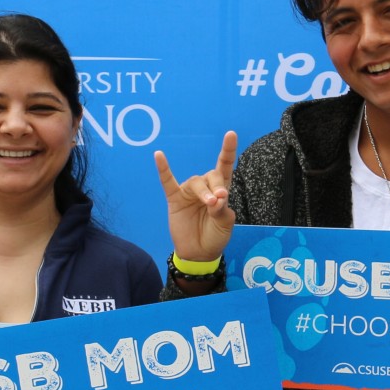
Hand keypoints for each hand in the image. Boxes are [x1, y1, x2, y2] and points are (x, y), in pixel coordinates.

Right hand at [153, 130, 237, 263]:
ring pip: (196, 182)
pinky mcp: (174, 200)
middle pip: (211, 175)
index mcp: (221, 191)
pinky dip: (163, 169)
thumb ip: (221, 210)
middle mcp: (205, 188)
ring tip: (210, 203)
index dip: (228, 151)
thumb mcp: (224, 224)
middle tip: (219, 200)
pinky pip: (167, 182)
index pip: (225, 167)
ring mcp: (188, 193)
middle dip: (217, 185)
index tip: (230, 134)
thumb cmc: (215, 237)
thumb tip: (217, 196)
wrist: (198, 254)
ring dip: (203, 191)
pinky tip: (159, 155)